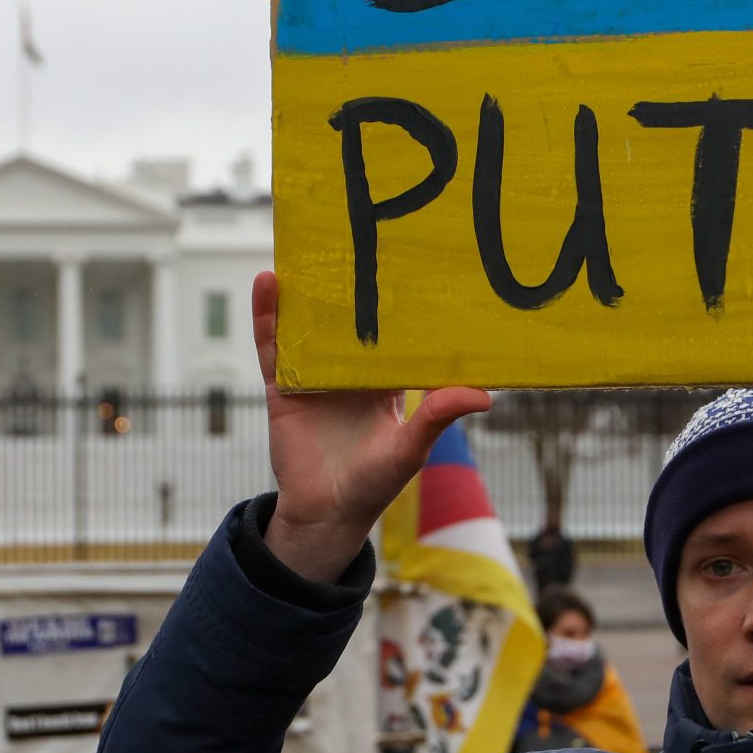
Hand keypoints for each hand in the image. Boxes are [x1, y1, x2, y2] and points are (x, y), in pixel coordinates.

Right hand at [251, 271, 490, 581]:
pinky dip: (268, 315)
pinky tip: (268, 282)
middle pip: (347, 322)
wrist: (325, 514)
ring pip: (308, 325)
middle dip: (349, 286)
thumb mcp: (411, 448)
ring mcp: (313, 376)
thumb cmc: (374, 484)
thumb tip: (485, 395)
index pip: (393, 335)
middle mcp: (348, 373)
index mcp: (383, 383)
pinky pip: (273, 345)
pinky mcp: (282, 386)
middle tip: (358, 239)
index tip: (411, 265)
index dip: (400, 303)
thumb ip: (438, 417)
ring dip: (305, 291)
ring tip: (307, 248)